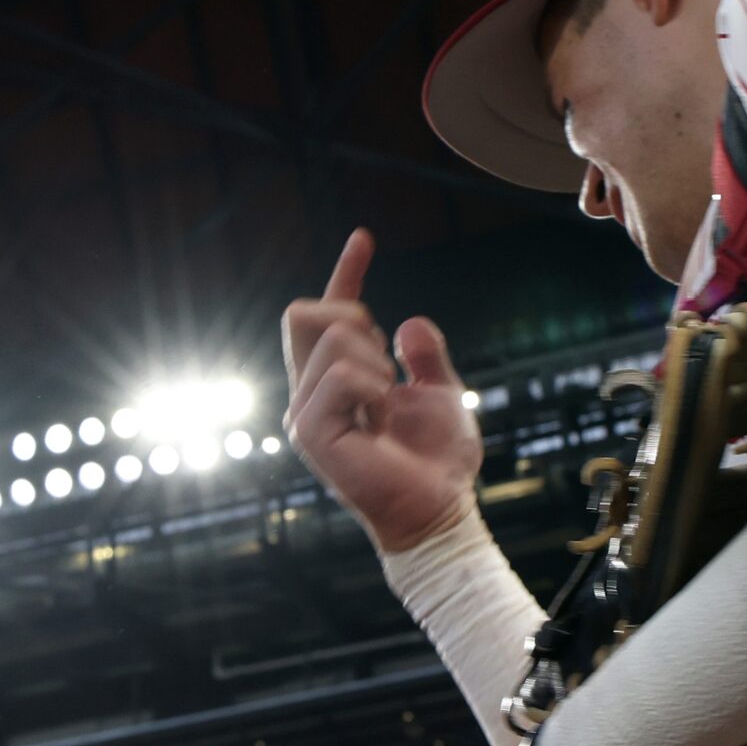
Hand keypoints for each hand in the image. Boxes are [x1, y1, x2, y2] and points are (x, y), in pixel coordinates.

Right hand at [283, 228, 483, 553]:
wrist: (439, 508)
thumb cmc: (438, 463)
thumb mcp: (441, 393)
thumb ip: (425, 358)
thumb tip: (408, 324)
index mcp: (338, 383)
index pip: (330, 316)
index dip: (347, 272)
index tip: (364, 237)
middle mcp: (312, 394)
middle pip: (304, 313)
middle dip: (352, 315)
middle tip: (386, 362)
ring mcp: (305, 412)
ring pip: (330, 338)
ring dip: (374, 361)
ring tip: (387, 403)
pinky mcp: (310, 432)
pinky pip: (340, 375)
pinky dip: (371, 386)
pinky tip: (381, 416)